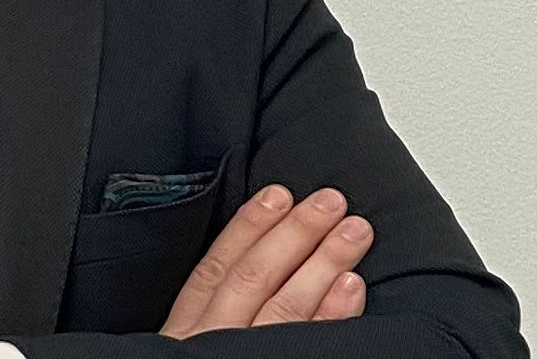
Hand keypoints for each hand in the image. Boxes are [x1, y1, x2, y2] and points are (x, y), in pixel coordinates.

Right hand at [159, 183, 372, 338]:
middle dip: (295, 233)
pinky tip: (351, 286)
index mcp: (185, 328)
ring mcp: (245, 357)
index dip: (248, 226)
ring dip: (323, 262)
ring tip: (354, 231)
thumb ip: (208, 309)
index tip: (278, 194)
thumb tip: (248, 254)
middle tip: (330, 201)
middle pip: (254, 277)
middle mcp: (213, 339)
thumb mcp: (183, 347)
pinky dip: (331, 315)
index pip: (216, 266)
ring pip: (286, 305)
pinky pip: (308, 343)